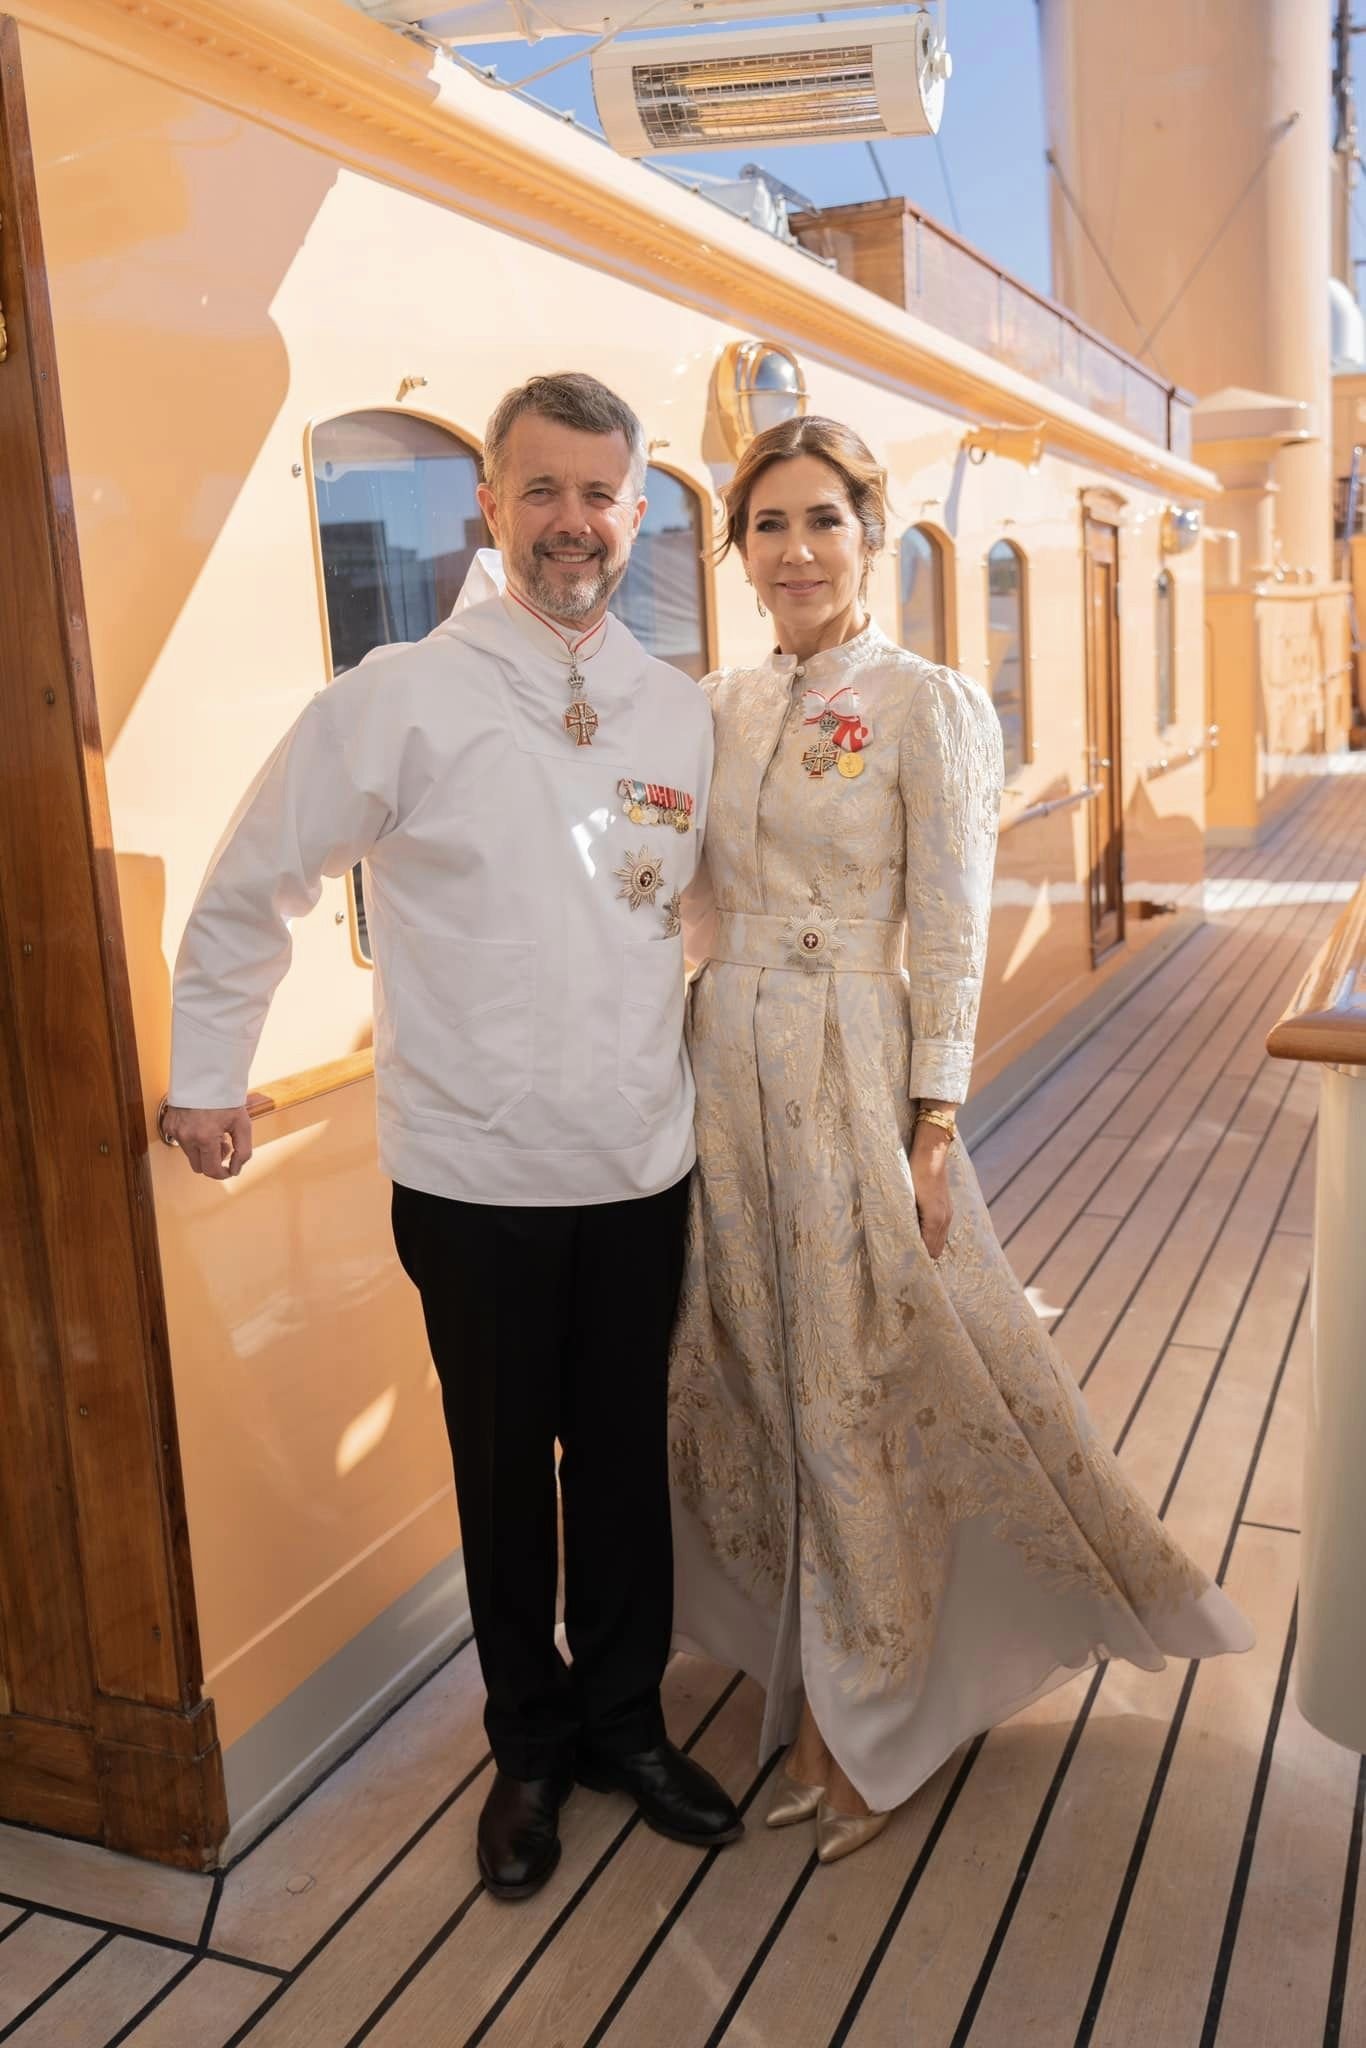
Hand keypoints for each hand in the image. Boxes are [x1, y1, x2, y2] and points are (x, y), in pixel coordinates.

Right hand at [161, 1103, 253, 1180]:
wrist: (207, 1076)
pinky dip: (192, 1138)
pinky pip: (180, 1141)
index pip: (211, 1170)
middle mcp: (187, 1136)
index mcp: (205, 1138)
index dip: (222, 1174)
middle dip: (212, 1161)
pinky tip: (202, 1125)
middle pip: (198, 1166)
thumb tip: (236, 1169)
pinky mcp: (168, 1124)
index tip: (229, 1169)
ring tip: (214, 1131)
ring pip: (189, 1154)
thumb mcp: (243, 1124)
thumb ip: (243, 1151)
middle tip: (223, 1144)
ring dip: (202, 1149)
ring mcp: (175, 1130)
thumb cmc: (225, 1098)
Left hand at [909, 1126, 952, 1259]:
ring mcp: (947, 1212)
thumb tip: (908, 1243)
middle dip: (924, 1256)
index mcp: (936, 1220)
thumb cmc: (916, 1173)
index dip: (919, 1260)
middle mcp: (944, 1219)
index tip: (905, 1267)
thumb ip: (911, 1223)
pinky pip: (940, 1230)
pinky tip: (917, 1232)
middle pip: (936, 1250)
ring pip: (939, 1240)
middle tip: (905, 1261)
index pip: (930, 1251)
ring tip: (910, 1249)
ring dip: (927, 1245)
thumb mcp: (909, 1199)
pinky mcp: (945, 1206)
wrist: (930, 1152)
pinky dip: (930, 1235)